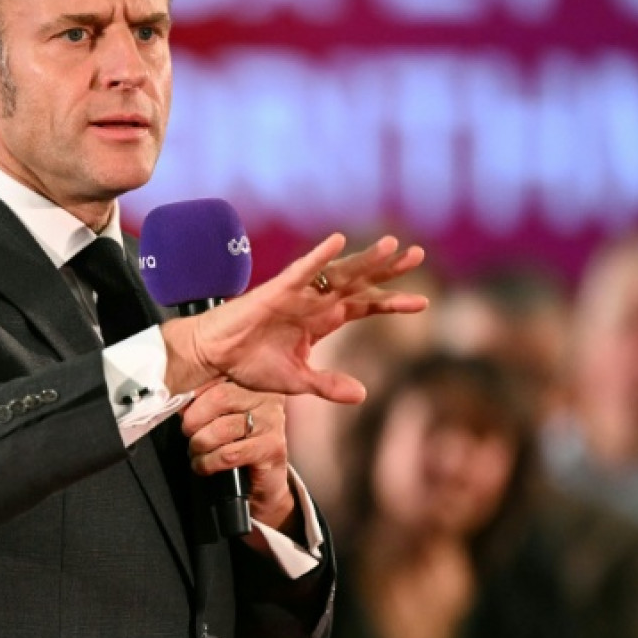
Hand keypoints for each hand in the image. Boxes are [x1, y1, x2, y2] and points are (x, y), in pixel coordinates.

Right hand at [161, 234, 426, 402]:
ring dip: (364, 259)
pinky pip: (302, 270)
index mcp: (322, 319)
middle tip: (418, 254)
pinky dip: (320, 256)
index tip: (423, 303)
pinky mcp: (276, 290)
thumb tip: (363, 395)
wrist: (215, 357)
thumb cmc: (251, 363)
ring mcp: (298, 293)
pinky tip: (337, 241)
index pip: (364, 306)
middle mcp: (315, 301)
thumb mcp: (297, 381)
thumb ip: (328, 385)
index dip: (391, 302)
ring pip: (338, 272)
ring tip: (392, 246)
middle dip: (388, 269)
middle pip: (359, 281)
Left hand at [180, 383, 295, 532]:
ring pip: (222, 429)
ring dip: (200, 444)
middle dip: (194, 420)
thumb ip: (205, 400)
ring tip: (196, 452)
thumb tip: (179, 397)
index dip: (195, 392)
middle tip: (189, 434)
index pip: (219, 377)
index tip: (183, 407)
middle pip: (220, 398)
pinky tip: (204, 466)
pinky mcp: (272, 449)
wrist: (266, 478)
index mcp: (253, 382)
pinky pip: (229, 454)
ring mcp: (272, 422)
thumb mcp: (223, 413)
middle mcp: (267, 397)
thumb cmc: (240, 441)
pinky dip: (209, 463)